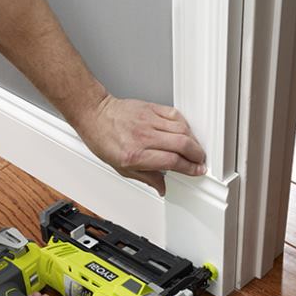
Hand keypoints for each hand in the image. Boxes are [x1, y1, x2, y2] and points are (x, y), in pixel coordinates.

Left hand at [75, 94, 206, 194]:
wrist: (95, 116)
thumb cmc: (104, 141)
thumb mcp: (122, 168)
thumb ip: (147, 178)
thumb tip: (162, 188)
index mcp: (136, 155)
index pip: (172, 161)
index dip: (189, 167)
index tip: (196, 170)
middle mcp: (144, 137)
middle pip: (182, 145)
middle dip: (197, 155)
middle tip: (200, 161)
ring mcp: (148, 121)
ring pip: (182, 129)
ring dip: (193, 141)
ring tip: (195, 149)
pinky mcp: (151, 108)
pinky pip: (175, 115)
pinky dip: (185, 125)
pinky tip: (186, 132)